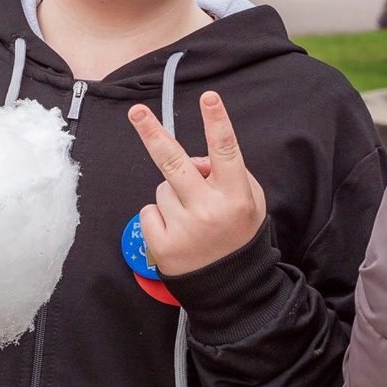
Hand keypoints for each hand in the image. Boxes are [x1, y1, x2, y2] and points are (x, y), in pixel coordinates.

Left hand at [127, 91, 266, 277]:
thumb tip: (193, 160)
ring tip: (191, 219)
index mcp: (236, 197)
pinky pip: (149, 210)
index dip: (217, 122)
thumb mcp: (250, 201)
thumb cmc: (239, 235)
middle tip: (136, 112)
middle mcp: (210, 210)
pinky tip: (177, 233)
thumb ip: (227, 173)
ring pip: (162, 187)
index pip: (226, 152)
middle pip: (175, 162)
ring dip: (173, 195)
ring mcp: (184, 229)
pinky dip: (159, 217)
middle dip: (153, 133)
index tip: (209, 97)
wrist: (232, 289)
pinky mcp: (162, 245)